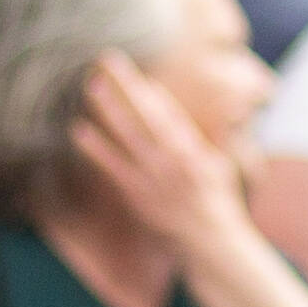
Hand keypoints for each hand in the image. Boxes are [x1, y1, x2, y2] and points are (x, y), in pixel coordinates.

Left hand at [72, 54, 252, 255]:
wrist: (210, 244)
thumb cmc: (218, 203)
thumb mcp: (224, 165)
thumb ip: (219, 135)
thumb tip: (228, 108)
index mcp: (195, 151)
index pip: (171, 115)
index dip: (153, 94)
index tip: (137, 74)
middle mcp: (174, 161)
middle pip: (147, 117)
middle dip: (128, 88)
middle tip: (109, 61)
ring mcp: (154, 178)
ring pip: (128, 136)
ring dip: (109, 110)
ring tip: (92, 86)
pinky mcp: (137, 195)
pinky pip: (113, 167)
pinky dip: (96, 148)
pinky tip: (79, 130)